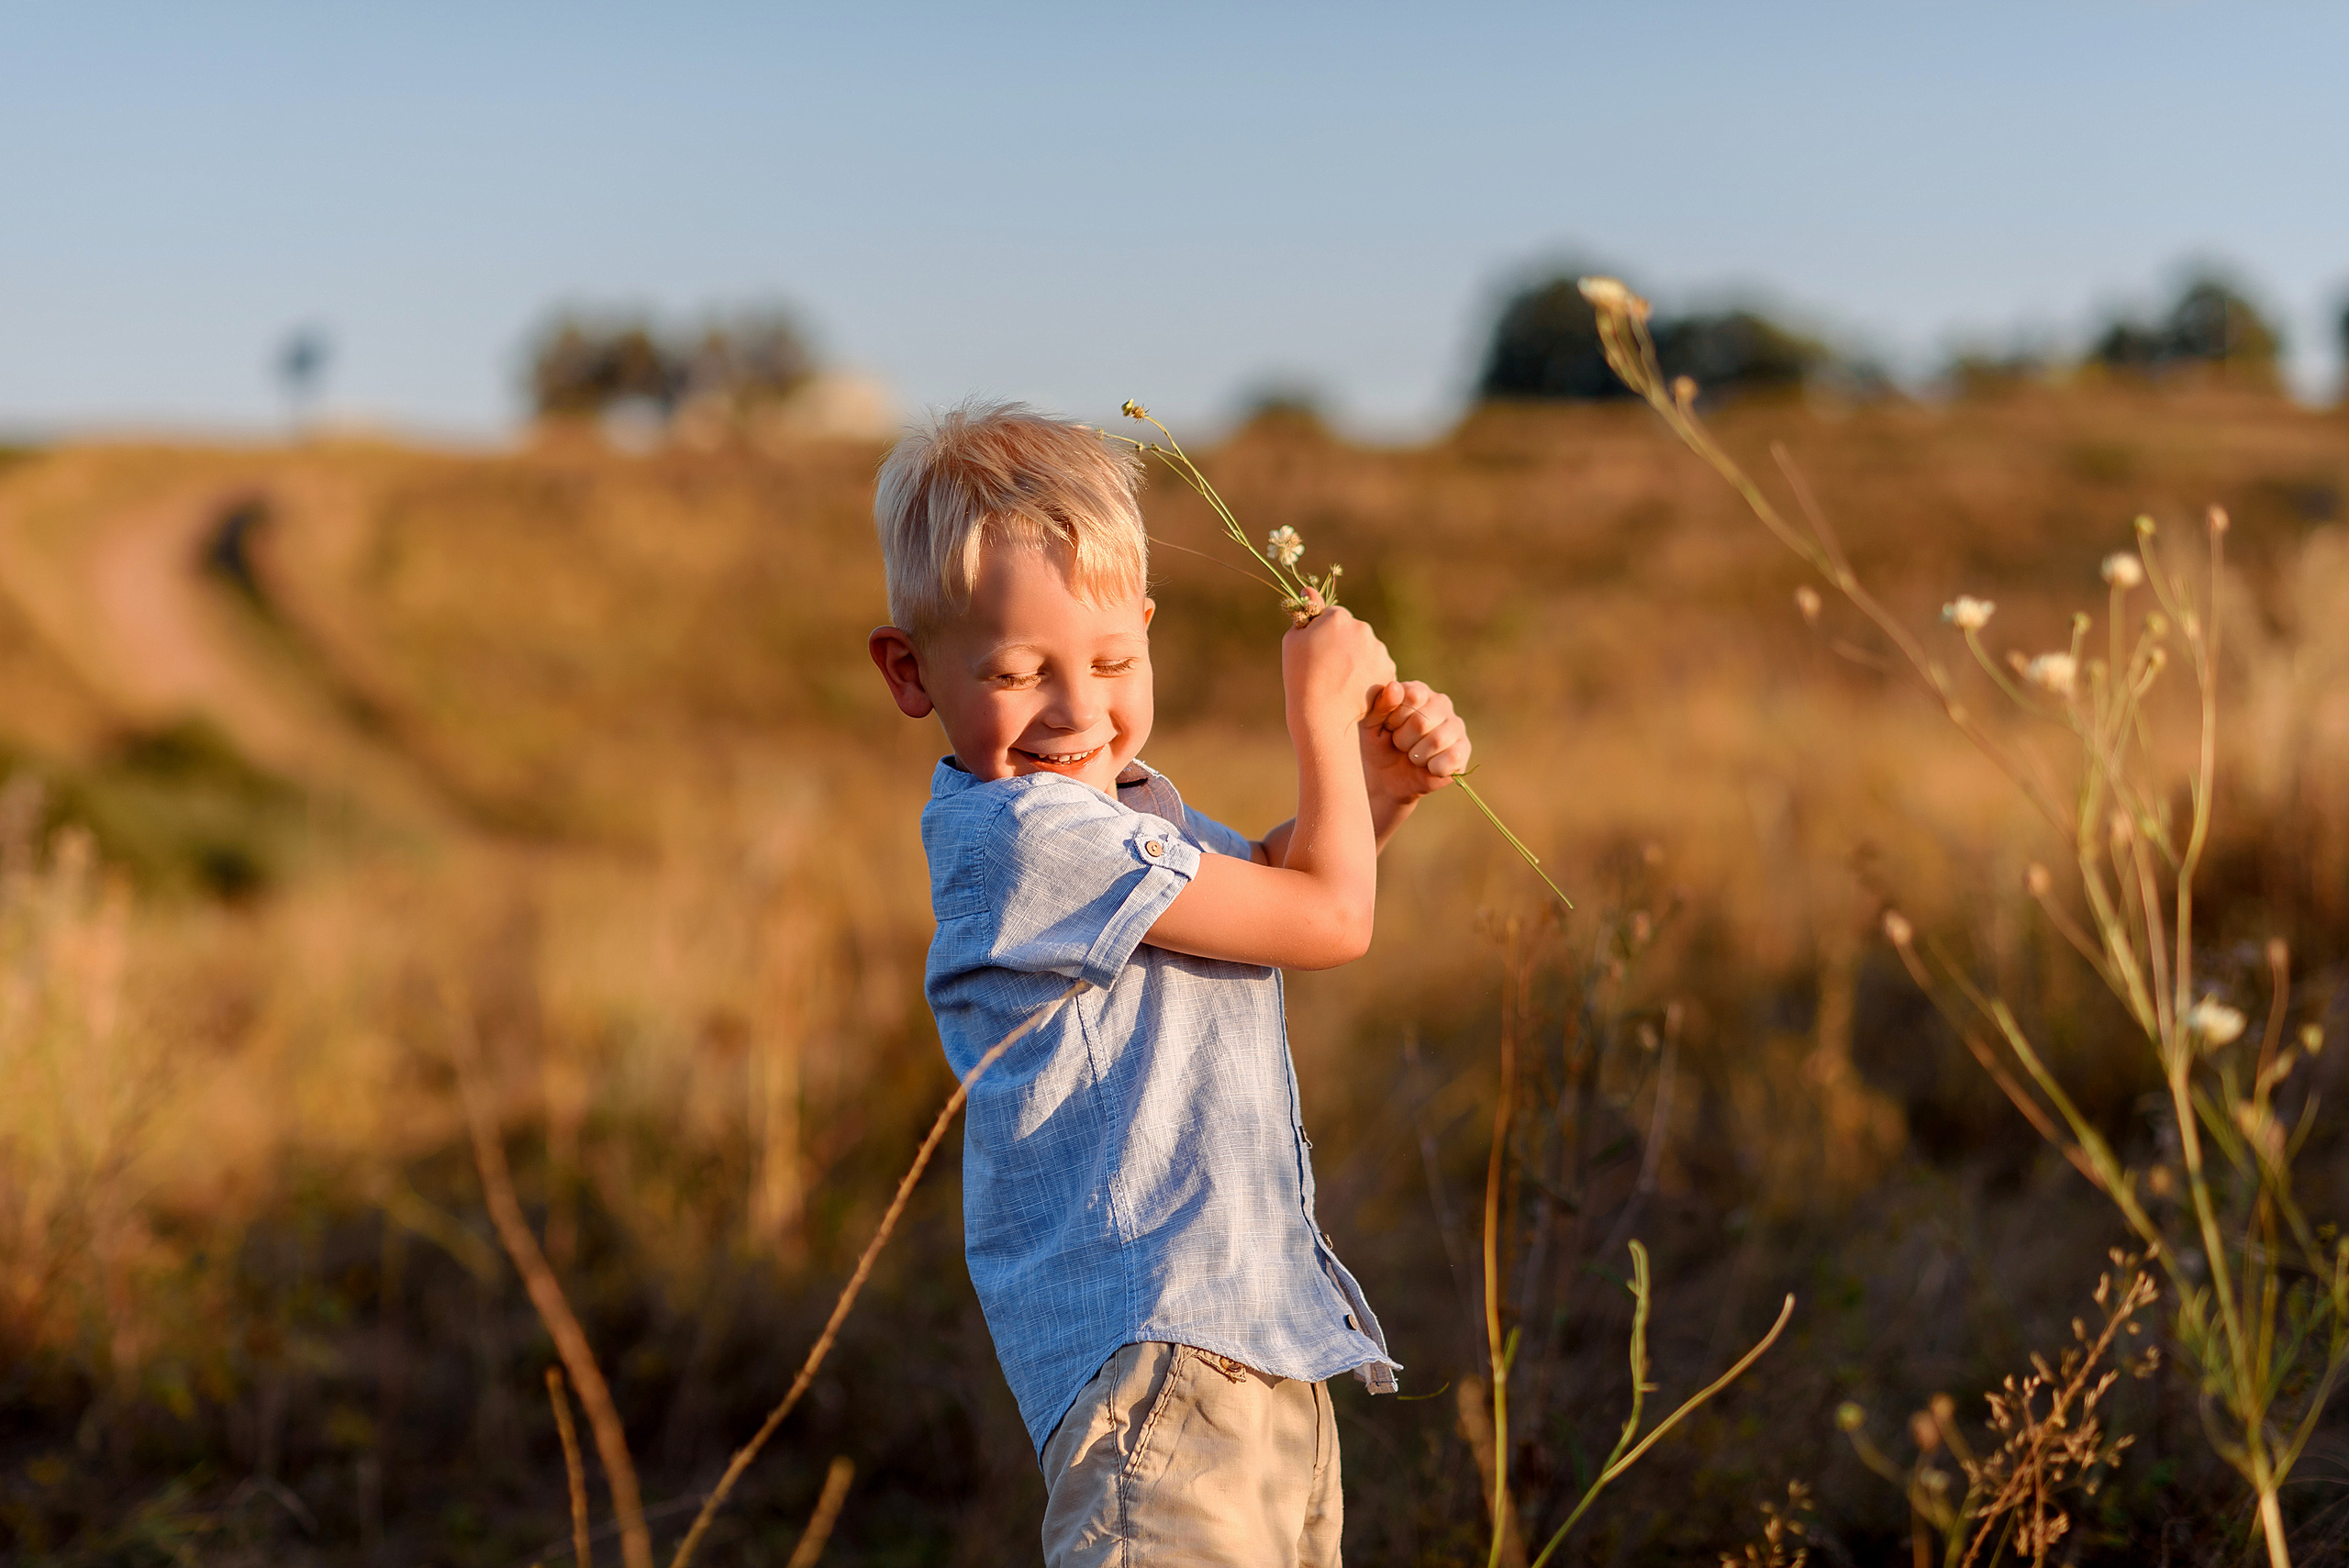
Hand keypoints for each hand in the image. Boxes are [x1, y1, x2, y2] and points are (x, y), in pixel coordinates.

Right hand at [1281, 605, 1396, 737]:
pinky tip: (1354, 688)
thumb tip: (1309, 590)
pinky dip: (1369, 675)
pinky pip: (1378, 666)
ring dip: (1357, 660)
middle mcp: (1362, 628)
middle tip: (1328, 668)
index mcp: (1337, 617)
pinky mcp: (1388, 668)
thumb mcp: (1294, 640)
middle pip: (1353, 632)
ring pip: (1367, 649)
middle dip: (1343, 645)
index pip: (1333, 617)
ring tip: (1341, 681)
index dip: (1324, 635)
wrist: (1323, 713)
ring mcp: (1377, 649)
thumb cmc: (1301, 676)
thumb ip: (1305, 613)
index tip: (1317, 652)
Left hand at [1361, 680, 1470, 803]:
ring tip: (1412, 755)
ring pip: (1436, 741)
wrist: (1385, 779)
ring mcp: (1455, 726)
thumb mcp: (1370, 724)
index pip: (1412, 696)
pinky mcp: (1463, 750)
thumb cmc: (1378, 745)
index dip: (1394, 718)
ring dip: (1416, 756)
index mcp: (1418, 690)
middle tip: (1399, 744)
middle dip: (1402, 740)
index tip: (1388, 727)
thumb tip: (1395, 686)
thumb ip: (1379, 703)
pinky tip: (1427, 766)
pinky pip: (1452, 758)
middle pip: (1422, 722)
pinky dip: (1433, 768)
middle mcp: (1441, 703)